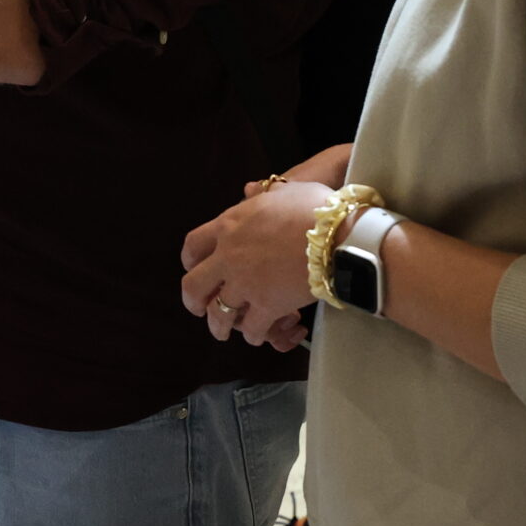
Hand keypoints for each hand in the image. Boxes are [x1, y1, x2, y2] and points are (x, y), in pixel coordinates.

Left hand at [176, 143, 355, 348]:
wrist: (336, 234)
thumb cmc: (314, 207)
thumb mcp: (282, 191)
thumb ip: (262, 195)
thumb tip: (252, 190)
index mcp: (228, 226)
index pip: (193, 244)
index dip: (189, 259)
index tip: (192, 267)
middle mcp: (229, 256)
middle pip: (194, 285)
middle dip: (193, 300)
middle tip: (199, 307)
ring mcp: (245, 283)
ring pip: (218, 313)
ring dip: (219, 325)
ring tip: (223, 332)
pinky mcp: (267, 305)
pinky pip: (252, 328)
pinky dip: (255, 334)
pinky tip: (259, 335)